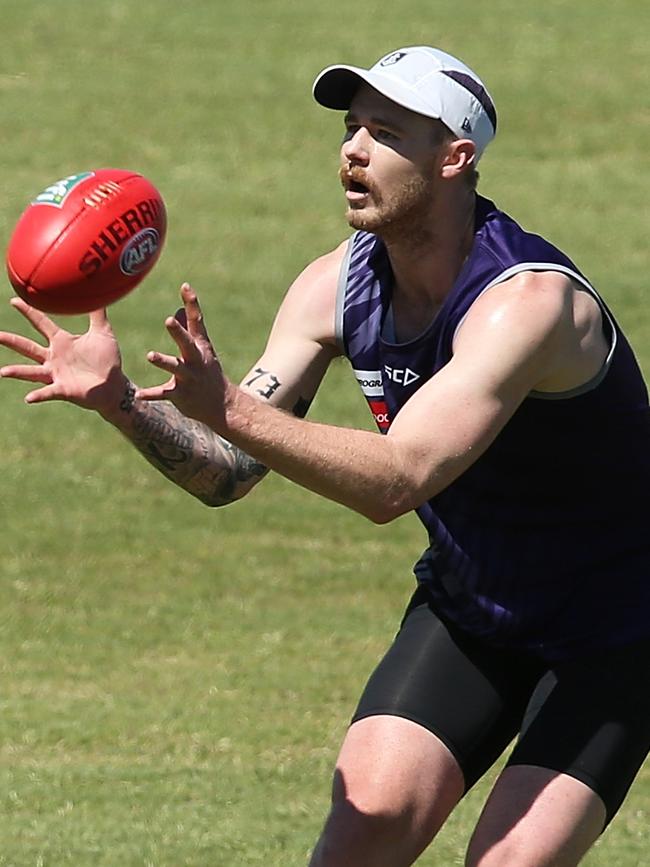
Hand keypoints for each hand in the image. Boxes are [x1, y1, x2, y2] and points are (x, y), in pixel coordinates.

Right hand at [0, 298, 126, 413]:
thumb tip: (99, 292)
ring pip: (31, 372)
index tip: (14, 300)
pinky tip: (28, 398)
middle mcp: (53, 358)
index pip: (41, 323)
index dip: (29, 311)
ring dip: (17, 372)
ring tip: (2, 372)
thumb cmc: (107, 360)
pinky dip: (38, 395)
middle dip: (10, 341)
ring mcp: (56, 374)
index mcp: (61, 342)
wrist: (115, 385)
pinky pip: (48, 392)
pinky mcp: (63, 389)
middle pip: (27, 347)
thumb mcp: (103, 332)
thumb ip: (98, 314)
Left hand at [136, 283, 232, 430]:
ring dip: (164, 361)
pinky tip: (138, 395)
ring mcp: (189, 378)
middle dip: (178, 332)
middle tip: (169, 319)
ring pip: (176, 368)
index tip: (185, 286)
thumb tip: (179, 309)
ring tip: (150, 355)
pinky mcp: (181, 395)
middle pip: (187, 343)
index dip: (192, 303)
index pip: (197, 321)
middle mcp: (196, 360)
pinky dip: (151, 395)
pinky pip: (164, 394)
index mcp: (200, 346)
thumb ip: (190, 329)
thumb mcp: (202, 350)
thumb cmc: (209, 373)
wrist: (222, 405)